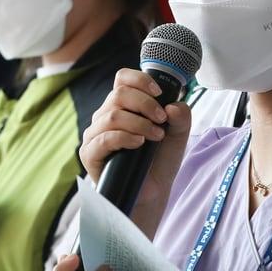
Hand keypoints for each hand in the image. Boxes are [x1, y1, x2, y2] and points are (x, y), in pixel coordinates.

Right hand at [80, 68, 191, 221]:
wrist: (152, 191)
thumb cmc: (159, 161)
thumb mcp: (177, 135)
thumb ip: (181, 117)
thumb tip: (173, 105)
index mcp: (122, 106)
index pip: (122, 79)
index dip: (140, 79)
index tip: (159, 93)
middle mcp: (105, 116)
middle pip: (119, 94)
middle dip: (145, 104)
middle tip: (162, 120)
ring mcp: (95, 135)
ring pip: (112, 116)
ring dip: (139, 123)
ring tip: (156, 136)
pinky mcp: (90, 154)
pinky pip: (104, 138)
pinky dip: (125, 137)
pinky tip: (139, 143)